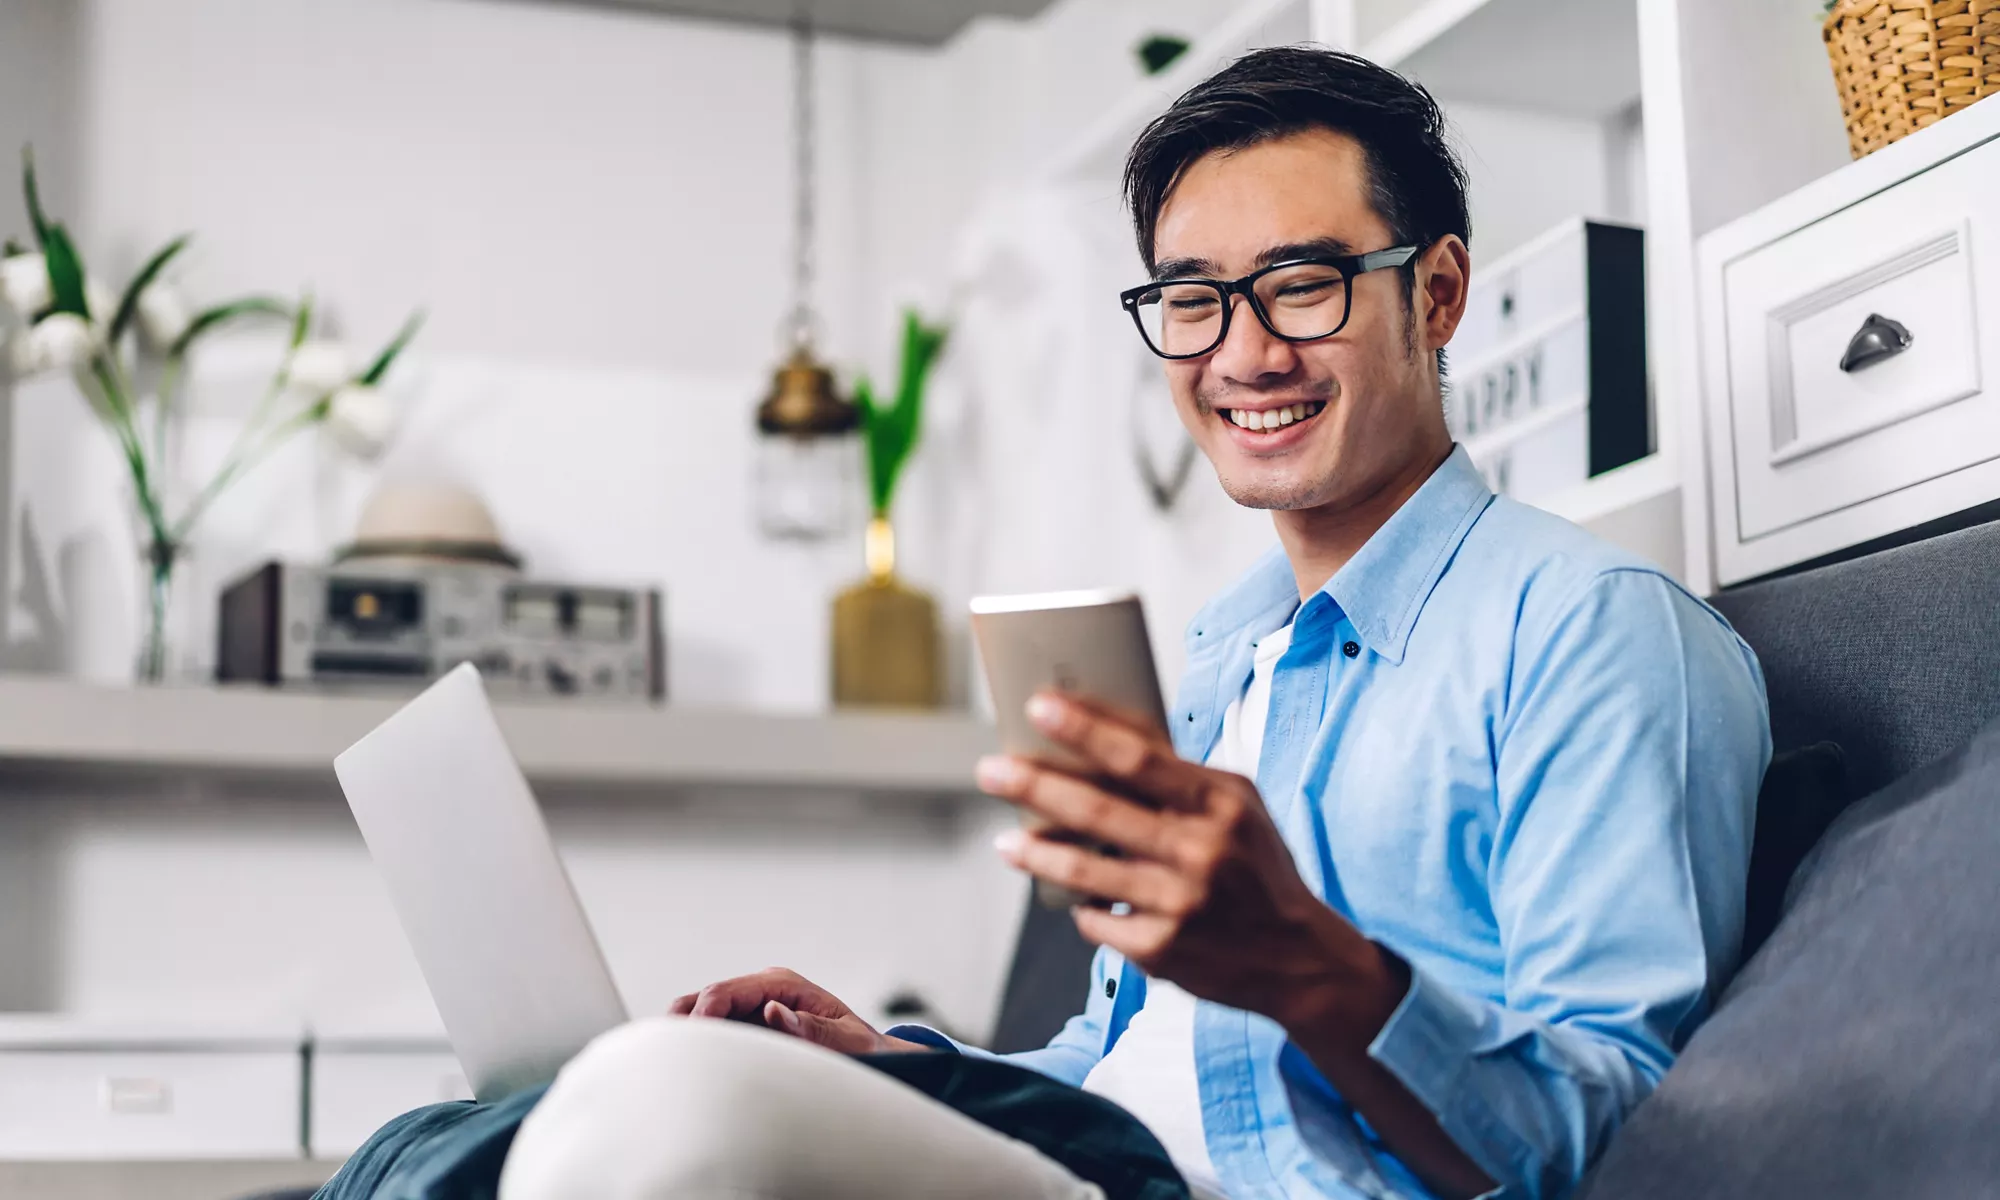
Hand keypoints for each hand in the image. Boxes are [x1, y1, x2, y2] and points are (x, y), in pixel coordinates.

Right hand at [669, 967, 927, 1054]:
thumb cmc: (862, 1048)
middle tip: (668, 1058)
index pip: (726, 991)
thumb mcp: (847, 1041)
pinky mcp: (748, 1027)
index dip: (702, 1014)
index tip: (691, 1044)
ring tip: (671, 1067)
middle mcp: (763, 990)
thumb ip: (811, 1029)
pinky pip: (712, 1033)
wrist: (872, 1056)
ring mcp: (752, 1007)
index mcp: (783, 984)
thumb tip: (773, 1011)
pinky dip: (697, 1047)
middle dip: (683, 1025)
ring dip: (687, 1037)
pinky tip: (687, 1070)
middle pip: (704, 999)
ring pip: (700, 1014)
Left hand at [976, 692, 1402, 1036]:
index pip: (1138, 757)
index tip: (1038, 706)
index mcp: (1220, 804)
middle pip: (1096, 812)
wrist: (1298, 958)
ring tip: (1007, 840)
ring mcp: (1178, 906)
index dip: (1082, 729)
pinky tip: (1078, 898)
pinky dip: (1083, 906)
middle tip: (990, 769)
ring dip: (1035, 853)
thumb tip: (1100, 733)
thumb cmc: (1256, 866)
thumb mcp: (1237, 806)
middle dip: (1034, 785)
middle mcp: (1200, 853)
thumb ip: (1178, 775)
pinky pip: (1096, 920)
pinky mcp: (1161, 952)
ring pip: (1082, 872)